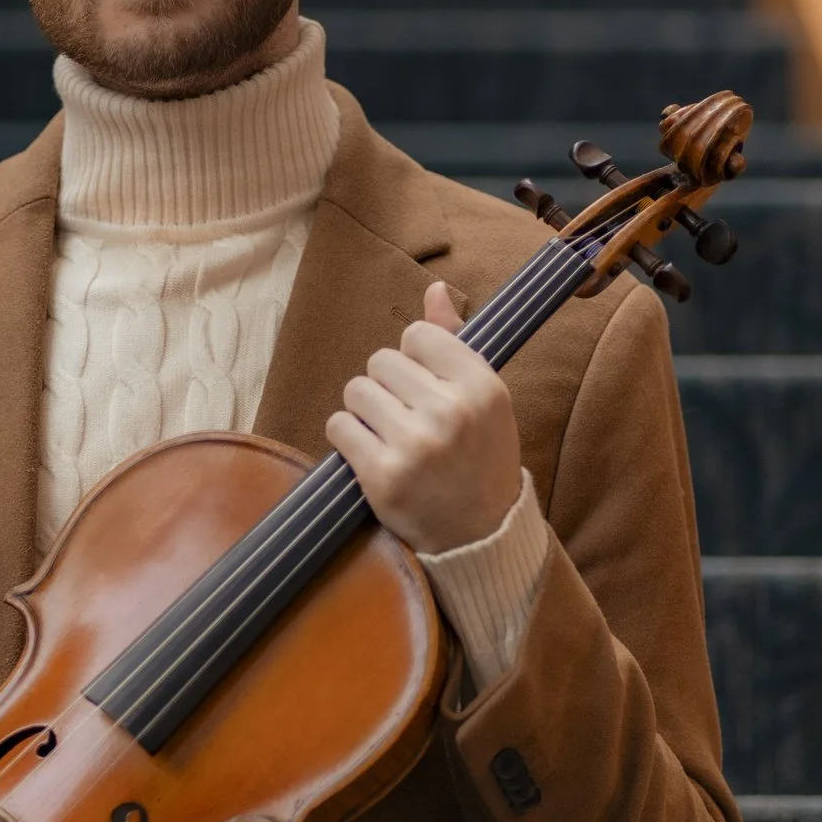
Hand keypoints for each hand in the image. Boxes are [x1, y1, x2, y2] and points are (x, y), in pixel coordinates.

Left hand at [326, 281, 523, 555]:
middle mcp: (451, 412)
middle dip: (386, 385)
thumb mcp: (483, 398)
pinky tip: (371, 452)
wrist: (480, 533)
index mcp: (482, 386)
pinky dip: (347, 437)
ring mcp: (416, 445)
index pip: (418, 335)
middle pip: (381, 360)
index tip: (425, 386)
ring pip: (356, 390)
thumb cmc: (479, 456)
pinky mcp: (383, 475)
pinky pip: (338, 427)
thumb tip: (434, 288)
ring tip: (389, 433)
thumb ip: (455, 341)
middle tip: (406, 416)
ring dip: (364, 409)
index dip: (415, 358)